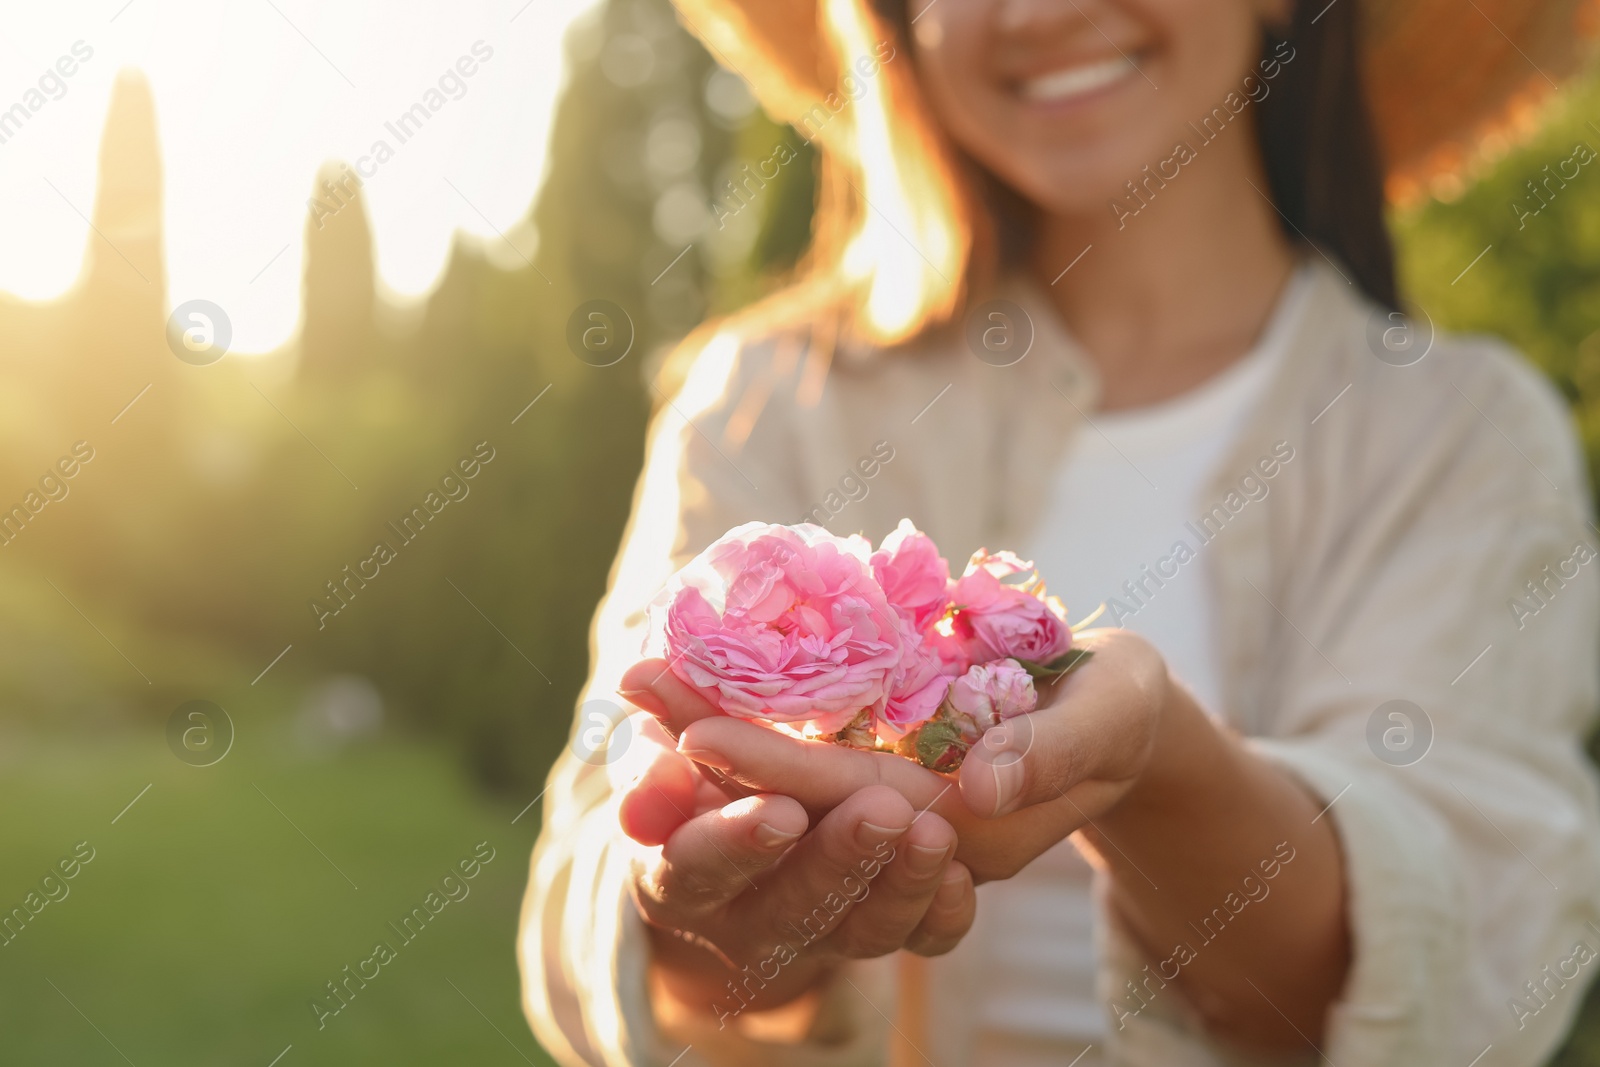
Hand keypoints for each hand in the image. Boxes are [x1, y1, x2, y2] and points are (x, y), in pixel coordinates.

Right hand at [613, 708, 977, 1021]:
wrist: (739, 848)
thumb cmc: (694, 781)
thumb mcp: (661, 758)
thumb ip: (654, 726)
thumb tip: (634, 683)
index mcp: (681, 875)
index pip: (699, 868)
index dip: (735, 843)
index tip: (781, 810)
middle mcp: (748, 921)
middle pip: (792, 907)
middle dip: (838, 860)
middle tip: (883, 808)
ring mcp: (818, 936)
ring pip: (861, 932)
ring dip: (901, 884)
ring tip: (936, 831)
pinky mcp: (878, 932)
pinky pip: (918, 943)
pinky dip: (941, 915)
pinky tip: (961, 874)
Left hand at [619, 629, 1167, 883]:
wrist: (1126, 723)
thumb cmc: (1128, 712)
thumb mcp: (1111, 718)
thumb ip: (1052, 754)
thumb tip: (976, 784)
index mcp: (965, 828)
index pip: (853, 803)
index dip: (774, 767)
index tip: (696, 730)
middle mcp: (913, 825)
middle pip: (798, 791)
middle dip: (713, 738)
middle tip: (631, 681)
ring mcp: (894, 800)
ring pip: (788, 772)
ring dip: (711, 724)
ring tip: (638, 677)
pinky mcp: (884, 766)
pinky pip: (802, 748)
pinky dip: (747, 715)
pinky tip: (687, 680)